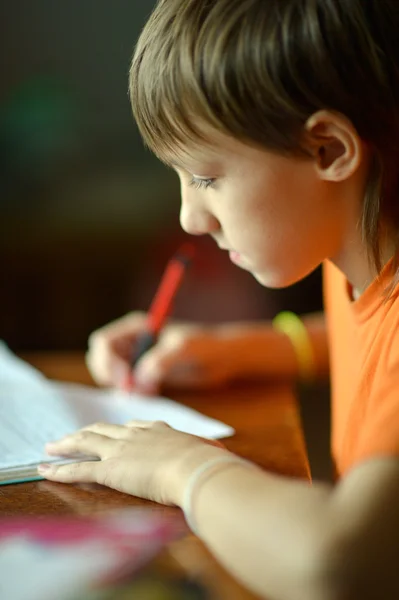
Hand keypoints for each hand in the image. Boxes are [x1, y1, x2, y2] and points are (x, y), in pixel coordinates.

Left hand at [39, 420, 225, 505]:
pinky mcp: (111, 470)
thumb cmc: (209, 461)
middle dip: (85, 433)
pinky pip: (79, 470)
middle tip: (71, 437)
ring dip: (66, 445)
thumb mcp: (211, 451)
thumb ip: (211, 451)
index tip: (111, 433)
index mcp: (159, 430)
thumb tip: (224, 456)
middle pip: (103, 430)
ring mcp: (121, 450)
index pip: (133, 426)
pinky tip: (45, 471)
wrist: (198, 467)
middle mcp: (135, 435)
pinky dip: (60, 471)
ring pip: (85, 443)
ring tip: (51, 447)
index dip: (118, 430)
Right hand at [86, 312, 255, 394]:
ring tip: (146, 392)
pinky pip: (129, 386)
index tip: (124, 378)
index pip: (104, 342)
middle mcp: (132, 341)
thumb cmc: (206, 344)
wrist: (224, 357)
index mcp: (136, 327)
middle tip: (129, 391)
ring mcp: (137, 359)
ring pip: (113, 376)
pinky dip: (133, 393)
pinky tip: (151, 393)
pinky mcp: (146, 375)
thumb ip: (161, 360)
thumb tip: (140, 379)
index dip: (106, 360)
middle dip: (110, 376)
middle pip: (101, 359)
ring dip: (122, 386)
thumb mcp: (184, 348)